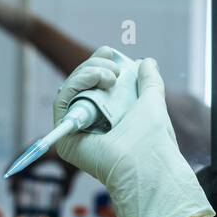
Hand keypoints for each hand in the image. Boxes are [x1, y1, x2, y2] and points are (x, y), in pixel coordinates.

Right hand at [55, 50, 213, 216]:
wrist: (147, 163)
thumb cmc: (154, 139)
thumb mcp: (153, 101)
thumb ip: (150, 81)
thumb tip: (147, 61)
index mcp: (111, 118)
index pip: (96, 86)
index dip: (99, 65)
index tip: (110, 53)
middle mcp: (93, 126)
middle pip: (82, 85)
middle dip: (95, 66)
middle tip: (114, 69)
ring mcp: (78, 133)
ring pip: (70, 90)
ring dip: (88, 72)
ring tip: (110, 76)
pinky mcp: (67, 139)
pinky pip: (63, 101)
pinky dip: (77, 83)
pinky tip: (96, 79)